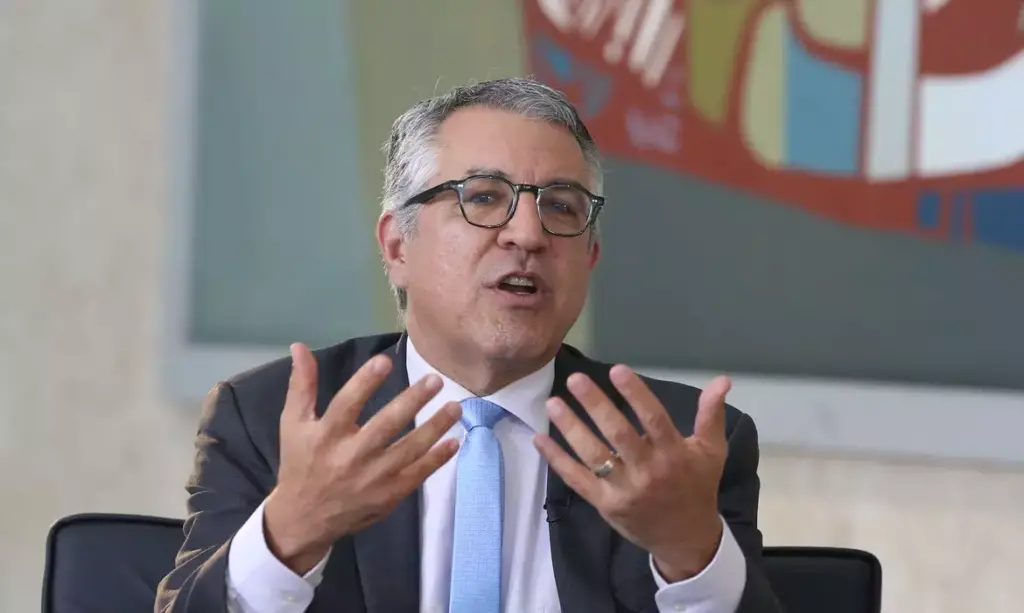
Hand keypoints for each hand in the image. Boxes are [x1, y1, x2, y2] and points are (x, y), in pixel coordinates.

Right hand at [264, 343, 461, 573]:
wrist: (303, 519)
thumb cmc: (300, 462)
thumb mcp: (292, 424)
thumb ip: (301, 385)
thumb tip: (300, 346)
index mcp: (325, 436)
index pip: (347, 404)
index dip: (365, 382)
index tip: (386, 361)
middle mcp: (350, 457)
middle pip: (385, 426)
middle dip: (412, 402)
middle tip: (435, 380)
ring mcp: (372, 479)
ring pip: (409, 450)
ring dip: (435, 428)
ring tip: (455, 406)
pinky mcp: (388, 496)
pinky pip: (417, 475)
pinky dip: (437, 459)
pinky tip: (454, 441)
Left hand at [534, 366, 730, 581]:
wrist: (686, 538)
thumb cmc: (698, 487)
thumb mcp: (712, 451)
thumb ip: (711, 414)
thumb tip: (721, 380)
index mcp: (674, 454)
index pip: (653, 419)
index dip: (635, 394)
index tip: (617, 370)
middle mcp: (648, 471)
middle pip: (618, 434)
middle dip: (595, 405)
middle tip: (574, 379)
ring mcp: (624, 489)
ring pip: (593, 455)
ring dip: (571, 428)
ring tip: (553, 403)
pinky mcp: (605, 503)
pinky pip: (577, 479)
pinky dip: (557, 460)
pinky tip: (540, 438)